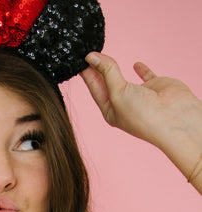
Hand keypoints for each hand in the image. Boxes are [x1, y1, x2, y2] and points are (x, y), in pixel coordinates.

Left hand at [80, 52, 201, 149]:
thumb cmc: (142, 114)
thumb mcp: (117, 92)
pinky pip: (146, 76)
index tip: (79, 60)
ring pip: (122, 77)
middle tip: (89, 52)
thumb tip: (92, 56)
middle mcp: (123, 104)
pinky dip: (141, 70)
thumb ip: (107, 72)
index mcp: (111, 110)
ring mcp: (139, 95)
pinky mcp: (155, 87)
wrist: (173, 118)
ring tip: (102, 55)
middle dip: (97, 68)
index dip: (88, 74)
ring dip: (113, 67)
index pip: (95, 89)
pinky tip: (135, 64)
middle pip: (106, 82)